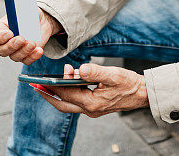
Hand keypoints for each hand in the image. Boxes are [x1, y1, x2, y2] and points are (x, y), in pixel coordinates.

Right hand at [0, 10, 61, 64]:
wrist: (41, 21)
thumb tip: (20, 16)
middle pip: (1, 50)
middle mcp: (4, 42)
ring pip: (14, 57)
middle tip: (21, 38)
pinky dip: (33, 56)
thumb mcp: (25, 8)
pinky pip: (26, 60)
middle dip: (11, 46)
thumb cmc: (29, 13)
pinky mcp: (26, 55)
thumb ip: (20, 11)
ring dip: (24, 51)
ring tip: (33, 43)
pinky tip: (39, 50)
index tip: (9, 33)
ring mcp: (15, 50)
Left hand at [31, 63, 148, 116]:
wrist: (143, 94)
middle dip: (48, 96)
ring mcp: (92, 109)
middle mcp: (90, 109)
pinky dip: (69, 92)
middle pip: (63, 104)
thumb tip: (80, 69)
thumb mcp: (113, 74)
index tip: (39, 81)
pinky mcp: (95, 106)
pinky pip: (77, 101)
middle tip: (36, 87)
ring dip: (59, 93)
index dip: (52, 87)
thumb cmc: (130, 84)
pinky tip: (68, 80)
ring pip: (69, 104)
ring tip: (51, 80)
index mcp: (93, 103)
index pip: (66, 95)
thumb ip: (95, 71)